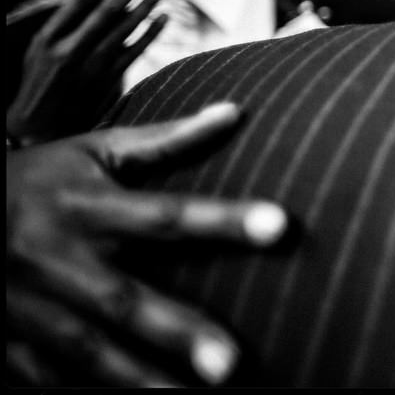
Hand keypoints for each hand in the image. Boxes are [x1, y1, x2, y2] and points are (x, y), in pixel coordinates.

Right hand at [6, 102, 288, 385]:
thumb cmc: (33, 180)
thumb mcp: (90, 152)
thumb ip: (163, 140)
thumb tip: (234, 112)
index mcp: (85, 206)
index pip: (167, 214)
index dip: (224, 220)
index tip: (281, 225)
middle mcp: (56, 258)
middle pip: (123, 299)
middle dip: (176, 331)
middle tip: (232, 362)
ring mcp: (26, 306)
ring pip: (84, 350)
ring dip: (136, 379)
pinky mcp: (4, 343)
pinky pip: (42, 377)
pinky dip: (76, 394)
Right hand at [7, 0, 173, 145]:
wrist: (38, 130)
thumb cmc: (40, 81)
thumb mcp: (38, 48)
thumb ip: (62, 18)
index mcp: (49, 37)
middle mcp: (70, 49)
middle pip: (110, 8)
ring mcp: (91, 66)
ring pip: (126, 27)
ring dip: (150, 2)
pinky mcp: (108, 82)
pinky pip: (135, 52)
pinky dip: (151, 33)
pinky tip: (165, 16)